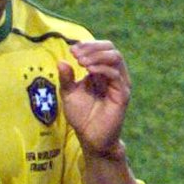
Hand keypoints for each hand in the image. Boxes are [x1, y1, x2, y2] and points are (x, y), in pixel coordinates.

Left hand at [58, 41, 130, 156]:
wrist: (90, 137)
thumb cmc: (81, 116)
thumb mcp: (69, 94)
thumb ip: (66, 78)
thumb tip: (61, 61)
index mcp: (101, 72)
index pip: (100, 48)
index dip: (87, 45)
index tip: (71, 50)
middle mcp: (113, 75)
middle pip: (110, 48)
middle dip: (92, 48)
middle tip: (76, 55)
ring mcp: (120, 83)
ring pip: (116, 57)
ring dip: (97, 56)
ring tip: (81, 62)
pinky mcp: (122, 94)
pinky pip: (116, 74)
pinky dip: (102, 68)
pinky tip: (89, 71)